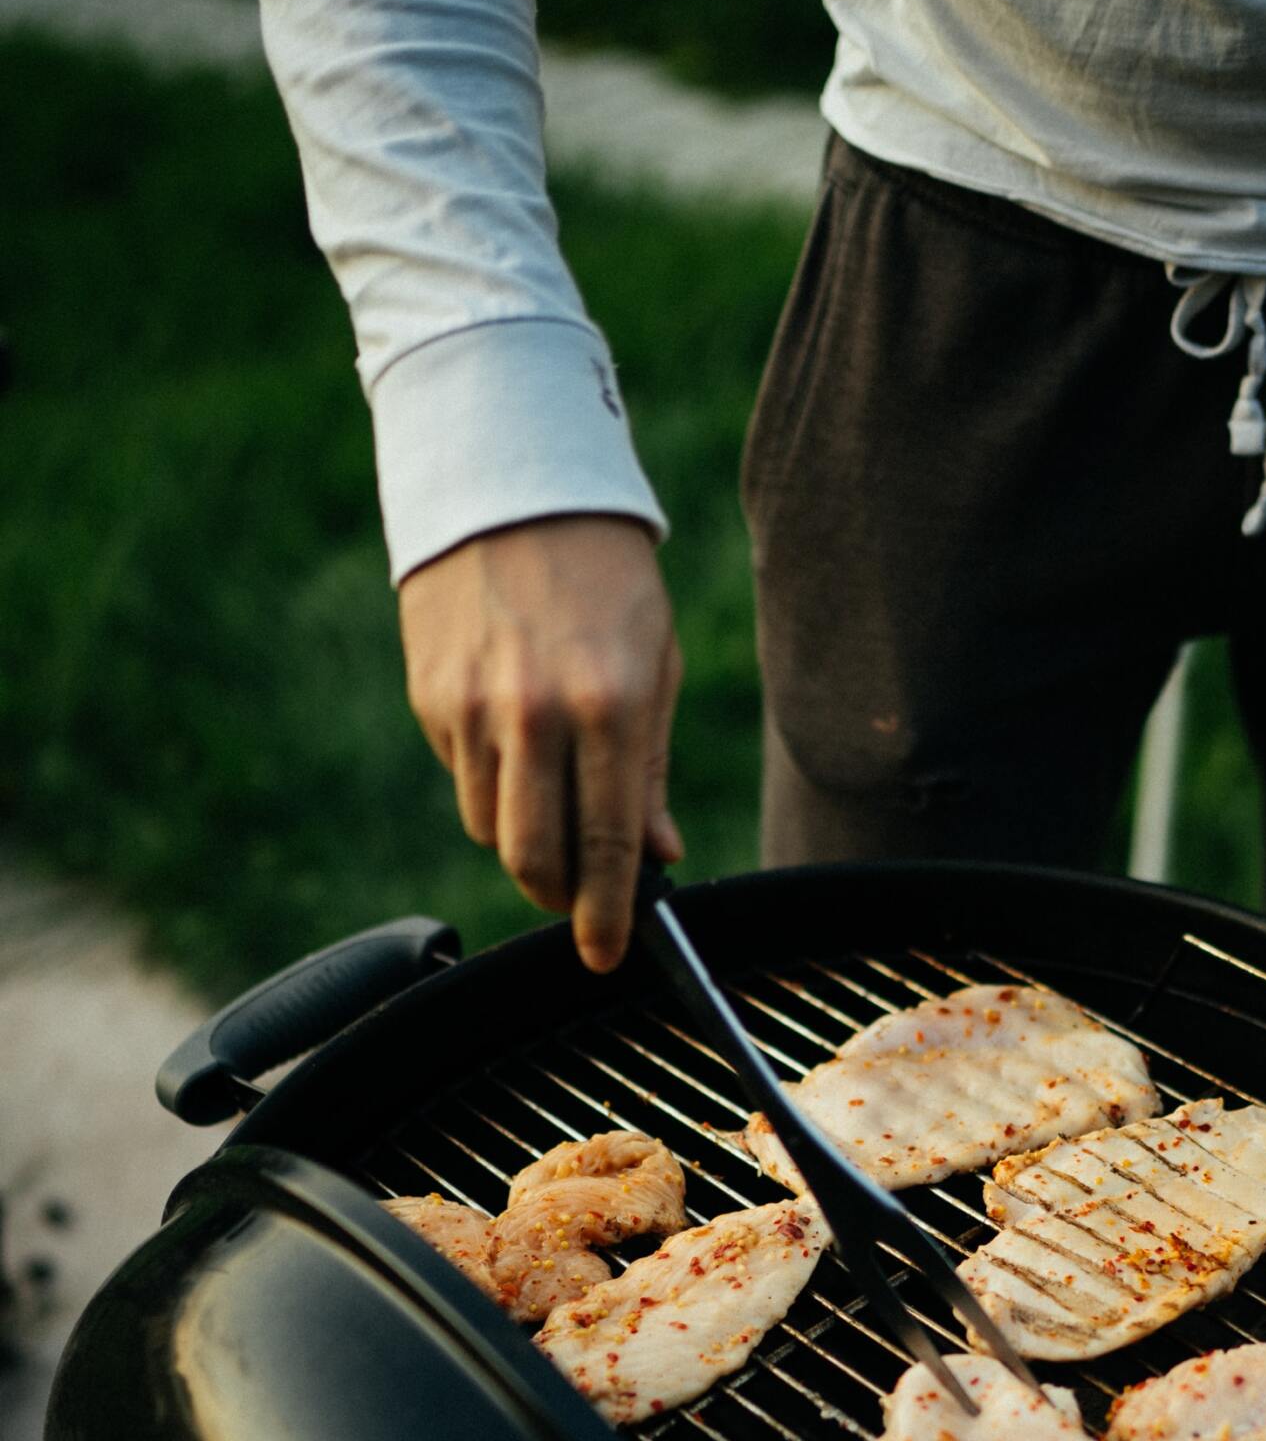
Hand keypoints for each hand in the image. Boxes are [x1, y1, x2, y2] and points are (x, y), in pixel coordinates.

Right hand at [399, 514, 683, 972]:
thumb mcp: (653, 662)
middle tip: (577, 898)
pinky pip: (462, 778)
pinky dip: (491, 783)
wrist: (510, 485)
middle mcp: (534, 714)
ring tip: (552, 794)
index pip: (609, 842)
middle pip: (533, 858)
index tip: (606, 954)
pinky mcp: (429, 698)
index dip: (607, 912)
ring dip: (523, 838)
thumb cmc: (605, 578)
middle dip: (557, 895)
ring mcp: (472, 708)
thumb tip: (660, 855)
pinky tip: (512, 735)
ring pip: (490, 827)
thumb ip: (649, 767)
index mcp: (608, 705)